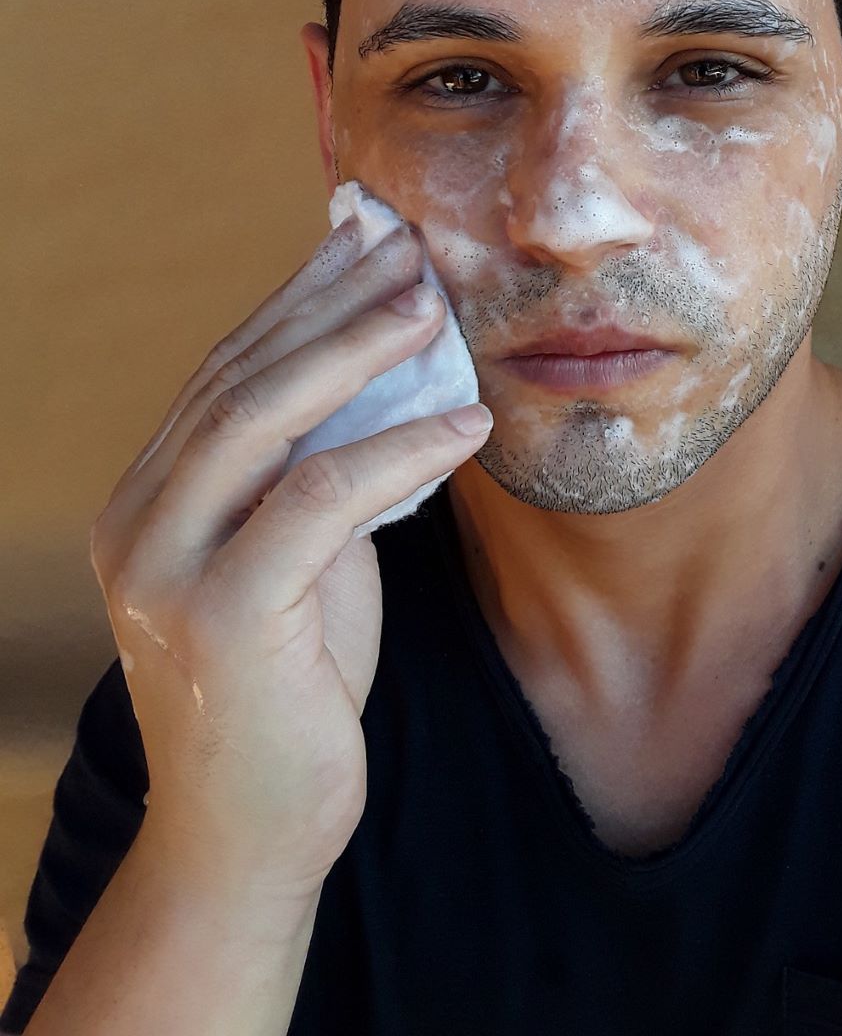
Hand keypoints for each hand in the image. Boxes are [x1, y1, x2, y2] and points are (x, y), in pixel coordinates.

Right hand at [88, 216, 491, 900]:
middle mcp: (139, 521)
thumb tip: (390, 374)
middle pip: (239, 378)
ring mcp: (166, 567)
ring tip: (433, 303)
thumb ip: (317, 472)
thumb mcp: (302, 557)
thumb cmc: (290, 686)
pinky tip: (467, 424)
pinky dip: (400, 450)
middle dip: (329, 303)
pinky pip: (321, 499)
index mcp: (150, 499)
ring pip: (263, 420)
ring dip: (357, 350)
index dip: (297, 298)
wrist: (251, 835)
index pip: (225, 371)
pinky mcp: (219, 615)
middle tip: (405, 248)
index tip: (363, 240)